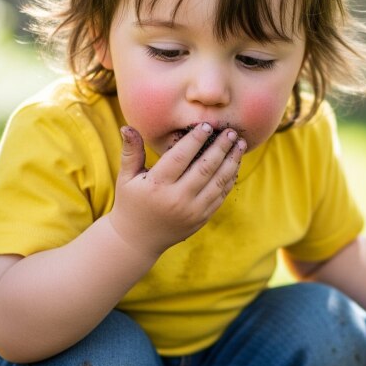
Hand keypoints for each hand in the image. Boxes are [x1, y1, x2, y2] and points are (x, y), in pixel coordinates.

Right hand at [107, 123, 244, 259]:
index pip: (180, 157)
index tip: (208, 125)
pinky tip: (235, 164)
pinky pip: (220, 196)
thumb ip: (131, 151)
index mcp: (158, 185)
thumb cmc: (130, 203)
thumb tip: (128, 126)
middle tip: (231, 132)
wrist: (138, 239)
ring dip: (232, 161)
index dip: (196, 140)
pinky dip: (230, 179)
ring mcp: (192, 211)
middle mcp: (177, 198)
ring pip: (218, 182)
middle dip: (221, 147)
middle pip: (205, 168)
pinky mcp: (201, 218)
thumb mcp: (126, 177)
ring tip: (240, 145)